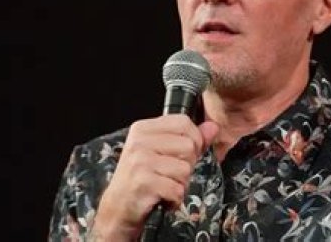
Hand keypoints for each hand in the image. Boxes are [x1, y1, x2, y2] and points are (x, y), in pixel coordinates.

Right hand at [89, 115, 218, 240]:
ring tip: (164, 186)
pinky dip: (175, 199)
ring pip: (185, 169)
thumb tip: (213, 127)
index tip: (184, 155)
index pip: (183, 122)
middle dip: (187, 165)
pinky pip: (178, 189)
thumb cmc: (141, 179)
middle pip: (189, 146)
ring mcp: (140, 161)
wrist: (117, 209)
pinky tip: (162, 198)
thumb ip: (190, 139)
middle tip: (169, 174)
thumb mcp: (163, 153)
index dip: (194, 139)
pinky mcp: (143, 182)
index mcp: (143, 128)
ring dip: (180, 184)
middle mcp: (140, 141)